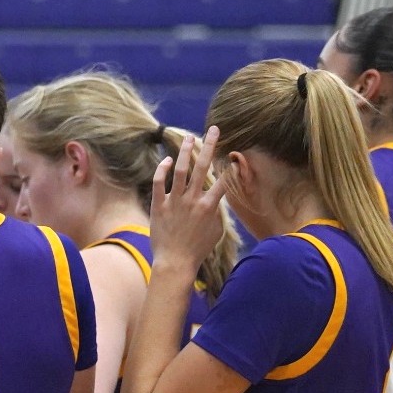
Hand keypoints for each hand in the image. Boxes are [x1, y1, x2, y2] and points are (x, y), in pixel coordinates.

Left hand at [149, 126, 228, 271]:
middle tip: (214, 129)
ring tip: (190, 137)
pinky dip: (162, 169)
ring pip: (180, 170)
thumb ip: (217, 212)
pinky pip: (159, 182)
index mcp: (209, 207)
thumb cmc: (197, 250)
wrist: (174, 263)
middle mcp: (192, 200)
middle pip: (203, 167)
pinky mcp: (158, 205)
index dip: (230, 167)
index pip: (223, 181)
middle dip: (210, 145)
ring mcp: (174, 201)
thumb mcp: (215, 232)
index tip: (234, 154)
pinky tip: (166, 160)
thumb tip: (217, 199)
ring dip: (186, 151)